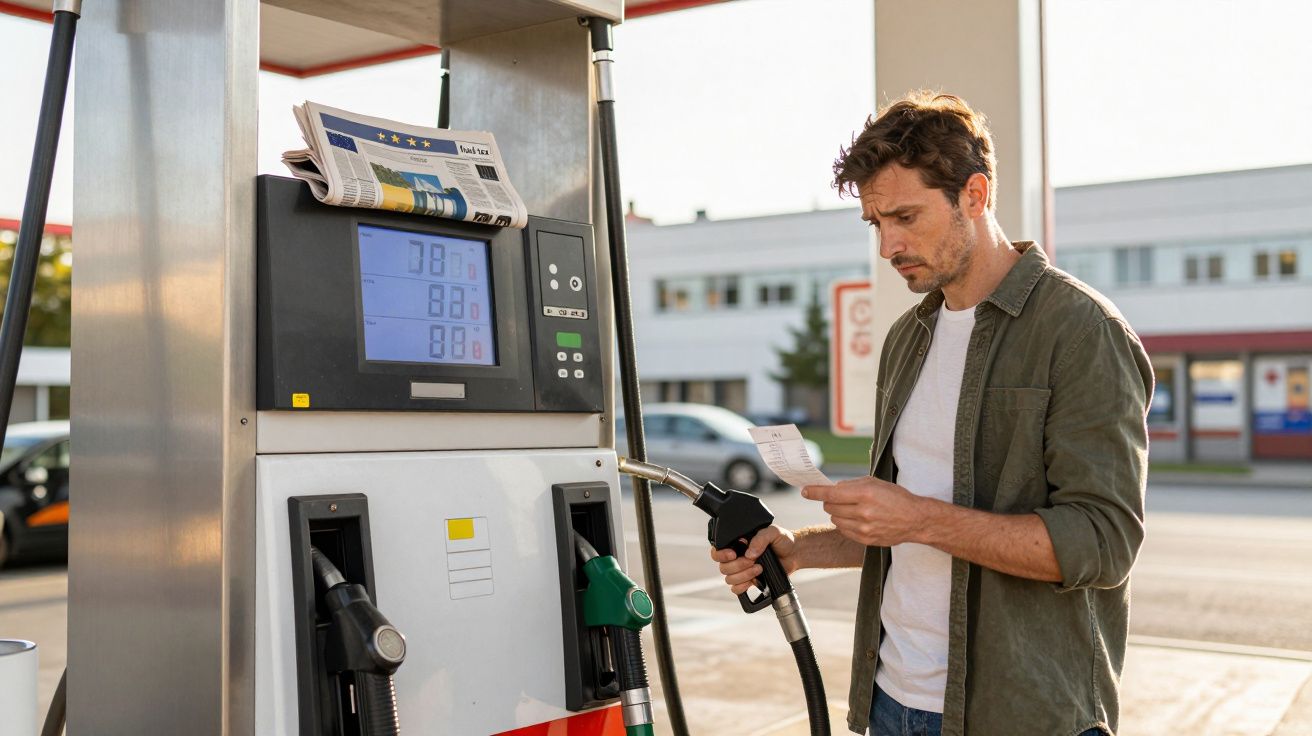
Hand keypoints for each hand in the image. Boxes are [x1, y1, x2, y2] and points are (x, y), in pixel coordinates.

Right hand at [709, 525, 797, 595]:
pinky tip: (753, 582)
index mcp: (737, 543)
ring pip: (729, 579)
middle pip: (723, 567)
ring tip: (759, 568)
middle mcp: (737, 556)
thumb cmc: (782, 540)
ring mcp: (742, 570)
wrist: (794, 554)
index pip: (718, 550)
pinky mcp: (749, 581)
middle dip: (738, 565)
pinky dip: (742, 587)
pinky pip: (736, 589)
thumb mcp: (773, 532)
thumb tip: (749, 553)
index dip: (721, 554)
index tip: (733, 554)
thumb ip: (760, 538)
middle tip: (753, 561)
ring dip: (743, 576)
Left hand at [802, 477, 926, 546]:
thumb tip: (832, 489)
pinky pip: (844, 530)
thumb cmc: (896, 497)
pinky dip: (845, 524)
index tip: (805, 491)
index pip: (830, 494)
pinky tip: (857, 519)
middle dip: (830, 501)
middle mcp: (863, 512)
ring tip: (852, 509)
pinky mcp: (866, 540)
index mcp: (865, 494)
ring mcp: (864, 528)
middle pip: (830, 507)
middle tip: (840, 499)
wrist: (915, 519)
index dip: (815, 492)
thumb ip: (851, 485)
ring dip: (838, 513)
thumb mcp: (875, 483)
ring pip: (835, 519)